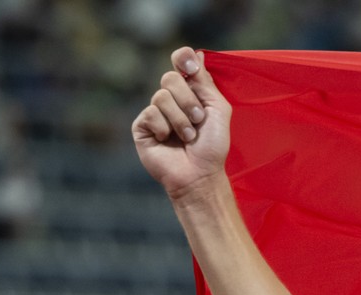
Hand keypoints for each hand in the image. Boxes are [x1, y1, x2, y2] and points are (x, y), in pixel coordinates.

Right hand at [131, 47, 231, 201]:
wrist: (200, 174)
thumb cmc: (213, 146)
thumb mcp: (218, 110)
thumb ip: (206, 83)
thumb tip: (197, 54)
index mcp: (190, 91)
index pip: (180, 62)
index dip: (182, 59)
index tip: (191, 69)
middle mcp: (170, 98)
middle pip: (170, 78)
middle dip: (189, 101)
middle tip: (199, 121)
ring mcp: (154, 111)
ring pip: (161, 96)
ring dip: (181, 119)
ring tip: (188, 137)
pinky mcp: (142, 125)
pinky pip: (151, 113)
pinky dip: (166, 128)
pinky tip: (169, 141)